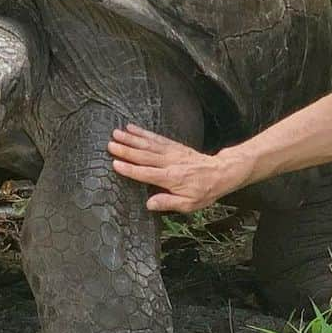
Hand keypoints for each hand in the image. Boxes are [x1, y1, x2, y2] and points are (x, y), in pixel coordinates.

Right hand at [108, 125, 243, 211]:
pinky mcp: (174, 146)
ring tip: (116, 133)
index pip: (146, 173)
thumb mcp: (189, 204)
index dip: (130, 169)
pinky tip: (133, 128)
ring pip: (148, 144)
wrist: (221, 172)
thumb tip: (149, 204)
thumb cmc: (205, 190)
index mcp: (171, 178)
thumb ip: (168, 203)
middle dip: (126, 149)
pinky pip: (156, 138)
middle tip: (110, 144)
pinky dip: (144, 132)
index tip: (115, 164)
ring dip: (131, 138)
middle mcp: (169, 162)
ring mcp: (171, 152)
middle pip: (143, 155)